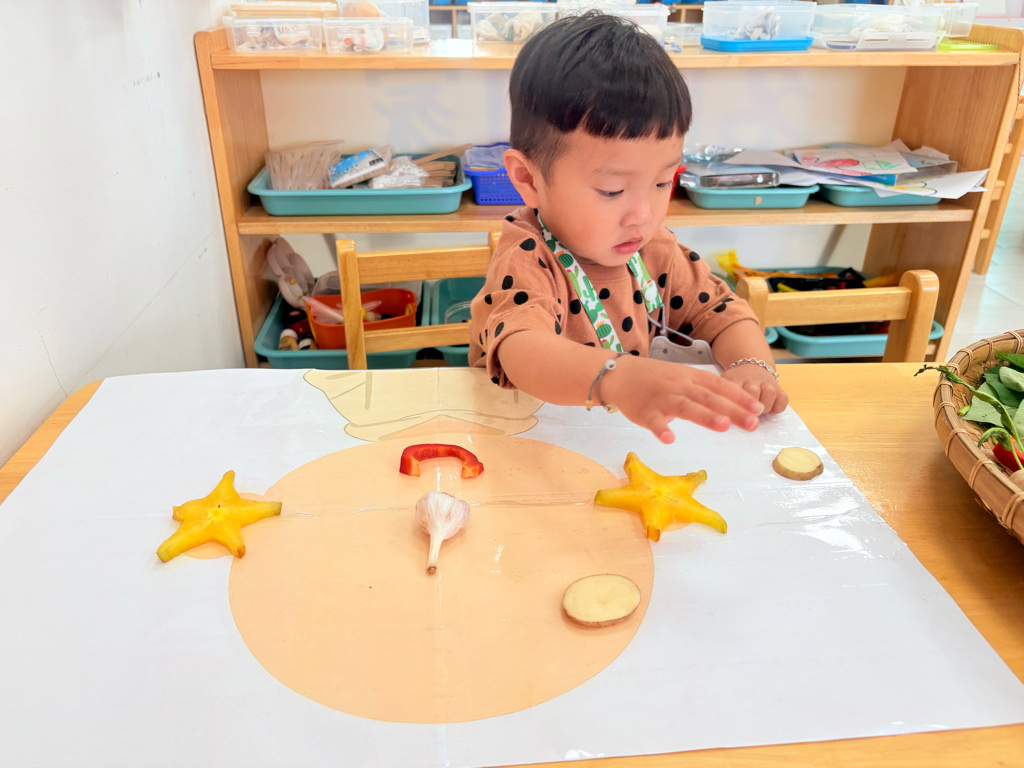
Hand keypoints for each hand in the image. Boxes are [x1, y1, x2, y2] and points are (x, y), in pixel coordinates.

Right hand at [602, 356, 764, 443]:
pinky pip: (653, 421)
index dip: (740, 397)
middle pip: (709, 398)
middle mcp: (679, 385)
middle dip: (732, 410)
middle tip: (752, 423)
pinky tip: (669, 439)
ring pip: (686, 407)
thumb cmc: (656, 378)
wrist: (620, 374)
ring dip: (705, 416)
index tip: (759, 409)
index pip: (720, 386)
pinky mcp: (644, 411)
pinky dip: (661, 429)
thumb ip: (705, 390)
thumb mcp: (683, 377)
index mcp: (691, 377)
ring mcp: (661, 398)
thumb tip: (734, 406)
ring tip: (723, 426)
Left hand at [722, 362, 788, 415]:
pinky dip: (778, 407)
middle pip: (753, 391)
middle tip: (748, 414)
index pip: (734, 390)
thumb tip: (719, 418)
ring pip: (770, 393)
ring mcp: (766, 382)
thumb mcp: (724, 384)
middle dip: (750, 407)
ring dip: (765, 406)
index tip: (736, 416)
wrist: (752, 367)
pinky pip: (783, 398)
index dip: (736, 404)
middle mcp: (752, 379)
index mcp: (735, 379)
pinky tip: (771, 411)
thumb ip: (720, 398)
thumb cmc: (736, 382)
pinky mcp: (778, 388)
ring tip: (759, 411)